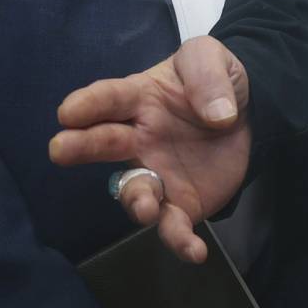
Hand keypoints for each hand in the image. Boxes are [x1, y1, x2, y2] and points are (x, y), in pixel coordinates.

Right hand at [47, 36, 251, 262]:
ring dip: (137, 202)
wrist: (248, 112)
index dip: (88, 104)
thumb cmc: (214, 80)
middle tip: (59, 150)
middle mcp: (138, 138)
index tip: (67, 112)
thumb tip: (218, 116)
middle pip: (104, 143)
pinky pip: (173, 226)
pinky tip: (194, 250)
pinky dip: (179, 241)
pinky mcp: (180, 203)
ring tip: (147, 207)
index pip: (110, 98)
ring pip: (135, 192)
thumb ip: (208, 78)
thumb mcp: (211, 58)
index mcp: (140, 98)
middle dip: (80, 147)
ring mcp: (156, 174)